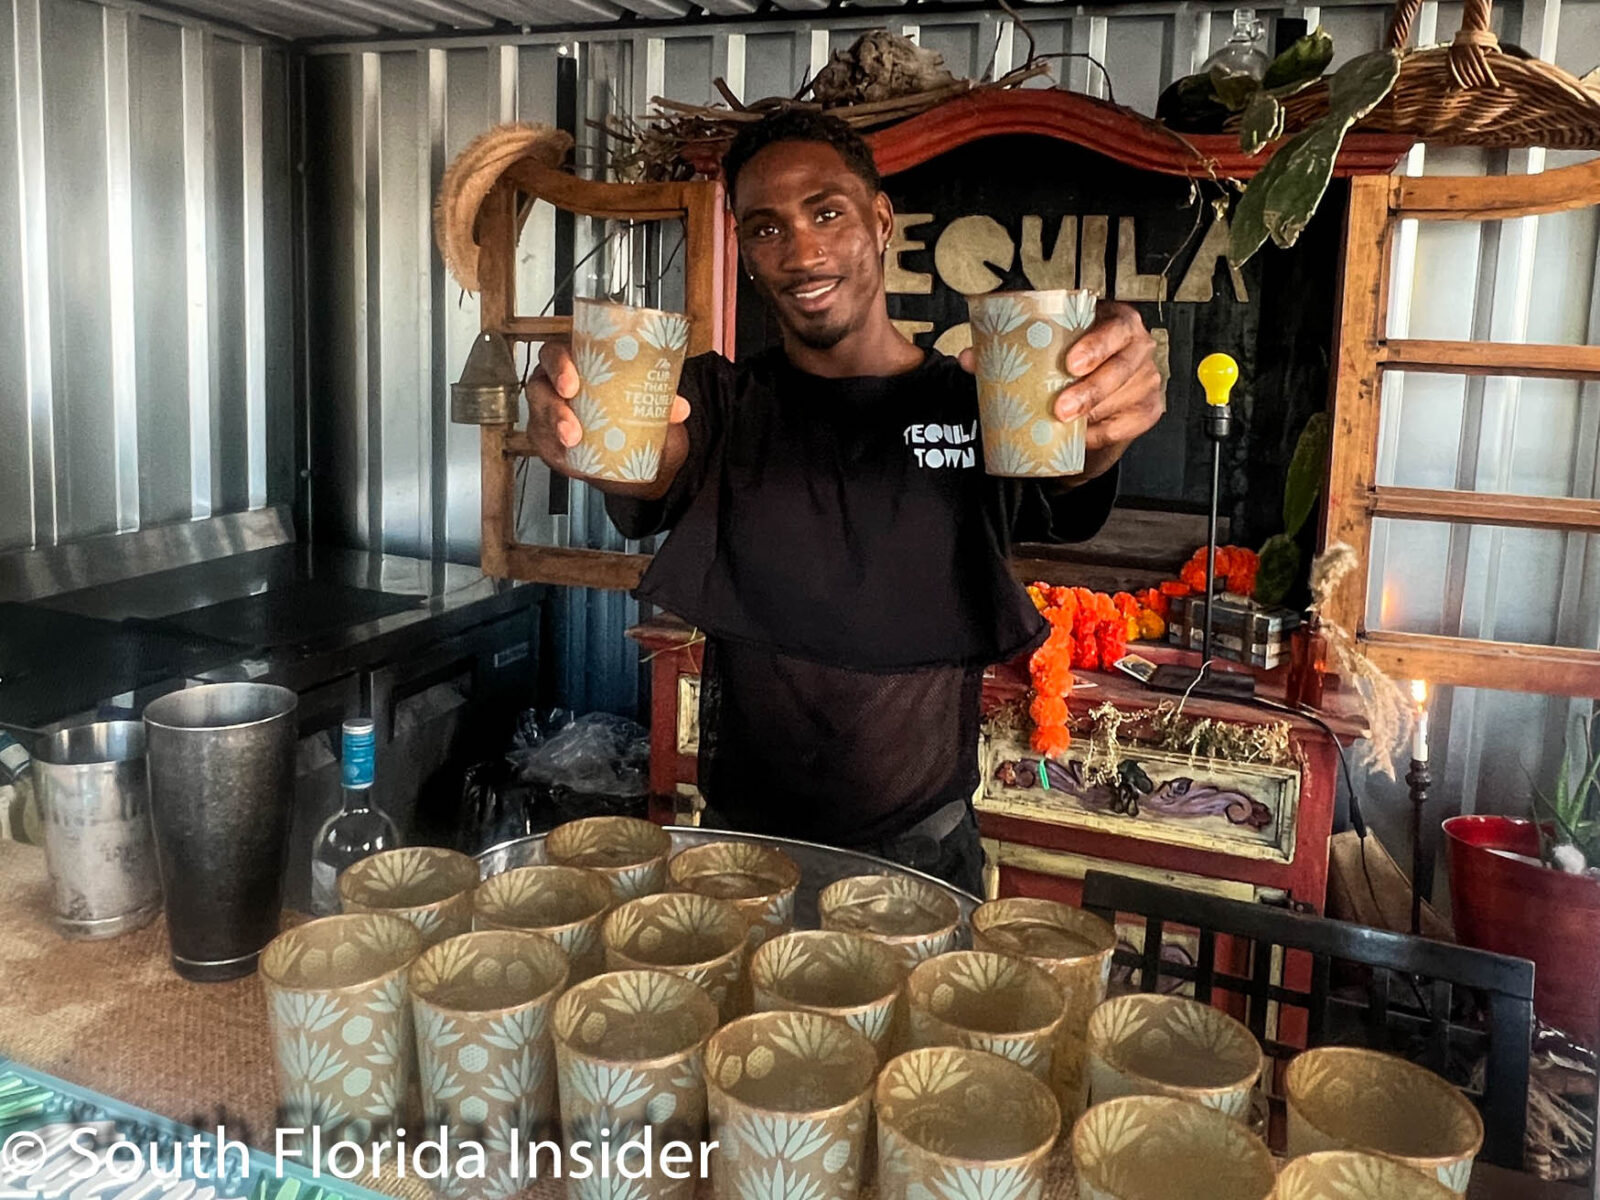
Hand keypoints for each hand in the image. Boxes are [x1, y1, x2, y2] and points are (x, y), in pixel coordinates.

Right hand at [526, 340, 691, 498]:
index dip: (558, 365)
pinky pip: (544, 446)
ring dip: (554, 433)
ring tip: (573, 443)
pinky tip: (569, 458)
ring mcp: (546, 412)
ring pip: (539, 419)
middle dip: (553, 407)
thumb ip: (662, 402)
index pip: (554, 353)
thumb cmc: (628, 407)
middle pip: (539, 388)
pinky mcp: (546, 439)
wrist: (628, 444)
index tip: (571, 385)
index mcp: (574, 361)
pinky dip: (556, 453)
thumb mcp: (646, 402)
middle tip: (572, 427)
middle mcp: (553, 384)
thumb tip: (679, 408)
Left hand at [959, 300, 1164, 479]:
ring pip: (1124, 399)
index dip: (1097, 344)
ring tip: (1065, 424)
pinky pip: (1125, 426)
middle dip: (1090, 390)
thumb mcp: (1045, 351)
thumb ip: (1008, 350)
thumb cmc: (1068, 364)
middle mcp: (1137, 347)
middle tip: (1061, 408)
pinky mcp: (1148, 409)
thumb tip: (967, 360)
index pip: (1117, 326)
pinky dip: (1102, 434)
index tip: (1070, 364)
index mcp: (1114, 321)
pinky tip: (1083, 437)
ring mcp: (1146, 379)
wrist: (1090, 397)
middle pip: (1121, 367)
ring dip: (1093, 414)